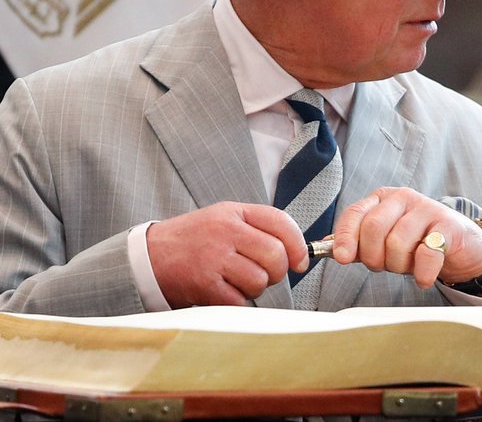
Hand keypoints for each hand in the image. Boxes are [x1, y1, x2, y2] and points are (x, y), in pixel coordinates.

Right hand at [146, 202, 308, 307]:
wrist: (148, 257)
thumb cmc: (194, 241)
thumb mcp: (224, 220)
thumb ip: (259, 229)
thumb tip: (298, 255)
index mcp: (233, 212)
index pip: (281, 222)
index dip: (298, 245)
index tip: (300, 262)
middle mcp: (224, 231)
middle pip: (275, 256)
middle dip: (276, 272)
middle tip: (262, 275)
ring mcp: (213, 257)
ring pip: (260, 280)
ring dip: (254, 289)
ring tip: (236, 282)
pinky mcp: (203, 284)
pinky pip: (239, 300)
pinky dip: (236, 302)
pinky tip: (222, 292)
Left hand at [331, 187, 481, 289]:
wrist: (460, 244)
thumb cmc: (417, 241)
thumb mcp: (384, 238)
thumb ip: (357, 241)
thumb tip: (326, 246)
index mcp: (382, 199)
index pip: (355, 213)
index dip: (345, 237)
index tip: (343, 257)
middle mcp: (403, 198)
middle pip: (373, 228)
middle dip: (374, 256)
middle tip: (384, 266)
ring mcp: (427, 209)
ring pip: (398, 243)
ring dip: (399, 265)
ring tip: (408, 267)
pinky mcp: (448, 227)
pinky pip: (427, 254)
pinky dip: (422, 273)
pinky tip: (423, 278)